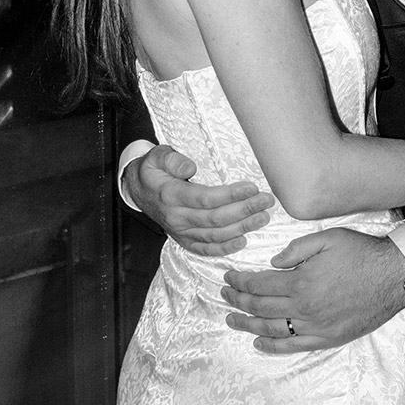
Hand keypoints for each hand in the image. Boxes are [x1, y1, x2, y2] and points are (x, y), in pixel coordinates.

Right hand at [125, 145, 272, 256]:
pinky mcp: (184, 241)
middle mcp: (176, 217)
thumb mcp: (156, 156)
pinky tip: (243, 240)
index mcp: (171, 195)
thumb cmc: (153, 171)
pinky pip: (205, 249)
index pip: (205, 199)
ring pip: (215, 235)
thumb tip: (189, 166)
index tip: (252, 188)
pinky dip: (225, 248)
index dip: (230, 195)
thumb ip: (171, 158)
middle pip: (215, 219)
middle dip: (244, 210)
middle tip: (266, 201)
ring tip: (263, 217)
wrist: (138, 192)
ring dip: (242, 228)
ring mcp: (180, 232)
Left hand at [222, 228, 404, 353]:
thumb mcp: (327, 238)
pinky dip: (272, 346)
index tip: (228, 278)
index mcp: (300, 282)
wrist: (393, 277)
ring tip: (231, 319)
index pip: (259, 285)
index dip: (239, 282)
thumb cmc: (361, 253)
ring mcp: (315, 327)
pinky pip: (293, 346)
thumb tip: (273, 261)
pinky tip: (258, 342)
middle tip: (224, 296)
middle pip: (260, 308)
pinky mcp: (327, 338)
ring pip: (272, 329)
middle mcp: (304, 308)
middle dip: (237, 301)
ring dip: (247, 324)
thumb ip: (296, 249)